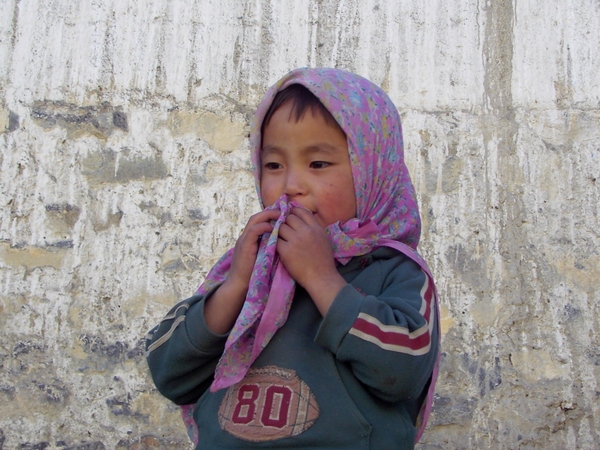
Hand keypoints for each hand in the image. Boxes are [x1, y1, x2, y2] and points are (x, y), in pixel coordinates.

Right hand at [205, 208, 279, 333]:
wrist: (240, 286)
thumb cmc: (254, 275)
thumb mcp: (264, 258)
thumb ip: (271, 249)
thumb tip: (286, 243)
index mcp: (250, 239)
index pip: (260, 221)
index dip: (271, 215)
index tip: (284, 213)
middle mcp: (245, 237)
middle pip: (257, 217)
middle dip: (270, 212)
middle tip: (283, 210)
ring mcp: (243, 241)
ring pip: (254, 221)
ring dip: (268, 216)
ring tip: (280, 215)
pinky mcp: (244, 246)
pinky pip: (253, 231)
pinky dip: (263, 227)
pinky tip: (273, 227)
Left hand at [277, 207, 346, 315]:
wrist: (321, 278)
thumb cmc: (324, 261)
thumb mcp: (323, 239)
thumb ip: (314, 228)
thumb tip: (302, 220)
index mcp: (316, 228)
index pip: (301, 211)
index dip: (293, 211)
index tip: (289, 215)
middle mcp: (306, 231)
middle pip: (289, 218)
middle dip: (285, 222)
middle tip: (283, 228)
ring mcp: (295, 240)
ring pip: (280, 227)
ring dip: (278, 231)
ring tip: (280, 237)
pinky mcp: (286, 250)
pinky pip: (275, 240)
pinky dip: (275, 242)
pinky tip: (277, 246)